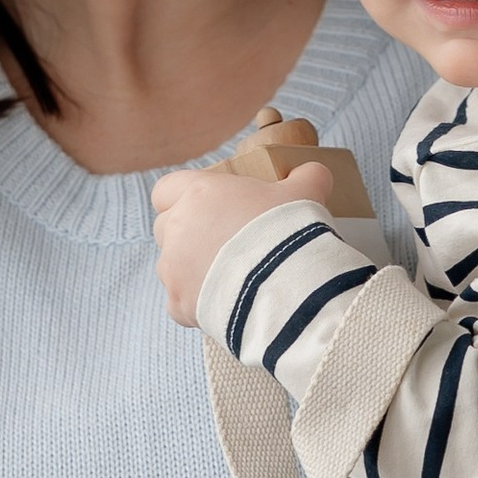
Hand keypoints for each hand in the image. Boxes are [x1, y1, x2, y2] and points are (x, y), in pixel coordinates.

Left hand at [151, 162, 333, 324]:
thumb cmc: (288, 232)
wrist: (286, 287)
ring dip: (191, 269)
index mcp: (197, 194)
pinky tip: (226, 303)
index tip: (206, 206)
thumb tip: (312, 173)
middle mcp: (176, 229)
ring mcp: (172, 270)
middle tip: (221, 242)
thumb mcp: (306, 192)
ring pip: (171, 267)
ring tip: (228, 277)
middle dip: (187, 234)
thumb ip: (305, 176)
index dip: (183, 197)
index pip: (166, 189)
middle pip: (166, 228)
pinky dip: (198, 303)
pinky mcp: (179, 304)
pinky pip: (181, 302)